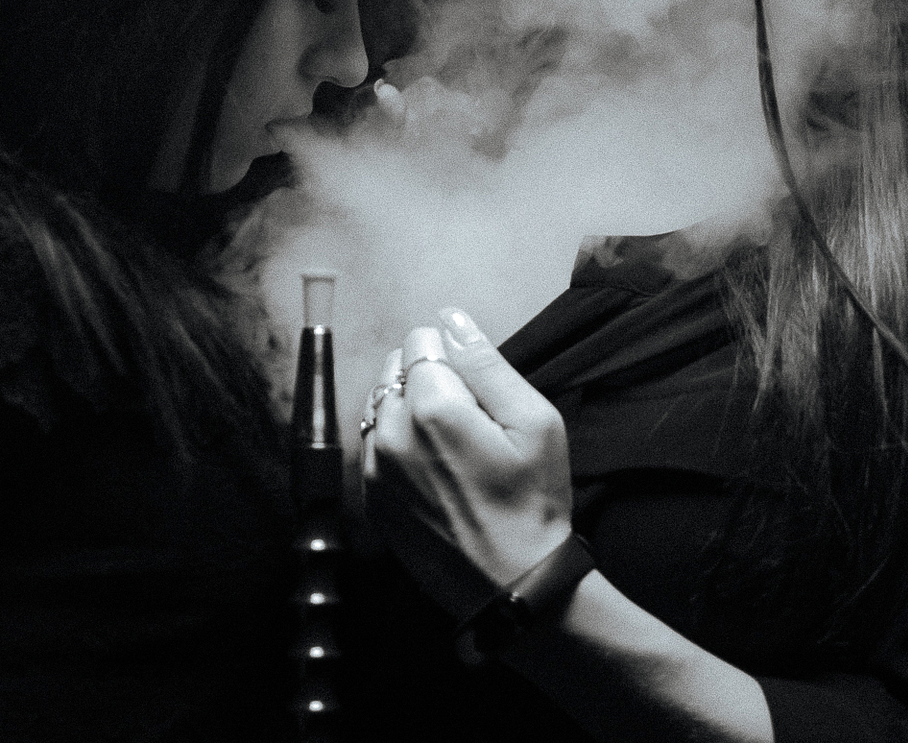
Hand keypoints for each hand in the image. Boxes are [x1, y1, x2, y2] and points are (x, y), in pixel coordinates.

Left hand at [363, 308, 574, 617]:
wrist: (513, 588)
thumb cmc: (534, 505)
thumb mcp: (534, 422)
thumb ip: (486, 363)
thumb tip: (451, 319)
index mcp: (433, 409)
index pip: (421, 341)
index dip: (453, 353)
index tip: (478, 386)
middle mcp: (392, 434)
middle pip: (394, 369)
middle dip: (427, 376)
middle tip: (470, 416)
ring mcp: (376, 470)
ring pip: (380, 407)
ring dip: (408, 409)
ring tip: (453, 444)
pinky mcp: (372, 499)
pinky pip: (374, 447)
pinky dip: (398, 445)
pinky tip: (436, 470)